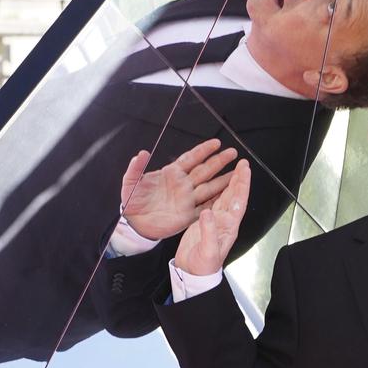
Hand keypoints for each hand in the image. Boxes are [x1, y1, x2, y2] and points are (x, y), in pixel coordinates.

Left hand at [120, 139, 237, 240]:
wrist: (134, 224)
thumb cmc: (133, 202)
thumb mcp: (130, 183)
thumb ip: (135, 168)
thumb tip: (141, 154)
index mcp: (171, 174)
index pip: (191, 158)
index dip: (203, 150)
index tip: (216, 143)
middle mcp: (183, 185)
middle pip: (205, 170)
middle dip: (219, 161)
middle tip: (233, 153)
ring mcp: (188, 199)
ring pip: (210, 187)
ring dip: (224, 180)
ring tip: (237, 174)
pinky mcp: (189, 214)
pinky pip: (206, 206)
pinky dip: (217, 202)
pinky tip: (228, 196)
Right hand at [174, 159, 250, 275]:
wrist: (194, 275)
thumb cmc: (203, 266)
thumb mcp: (207, 250)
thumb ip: (208, 231)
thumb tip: (207, 213)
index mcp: (228, 226)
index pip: (238, 200)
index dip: (242, 184)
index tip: (244, 169)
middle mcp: (225, 221)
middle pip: (234, 196)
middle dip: (239, 179)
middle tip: (242, 163)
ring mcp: (216, 221)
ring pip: (225, 197)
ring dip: (229, 183)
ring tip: (233, 169)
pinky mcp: (205, 222)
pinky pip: (212, 203)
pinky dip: (215, 192)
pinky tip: (215, 184)